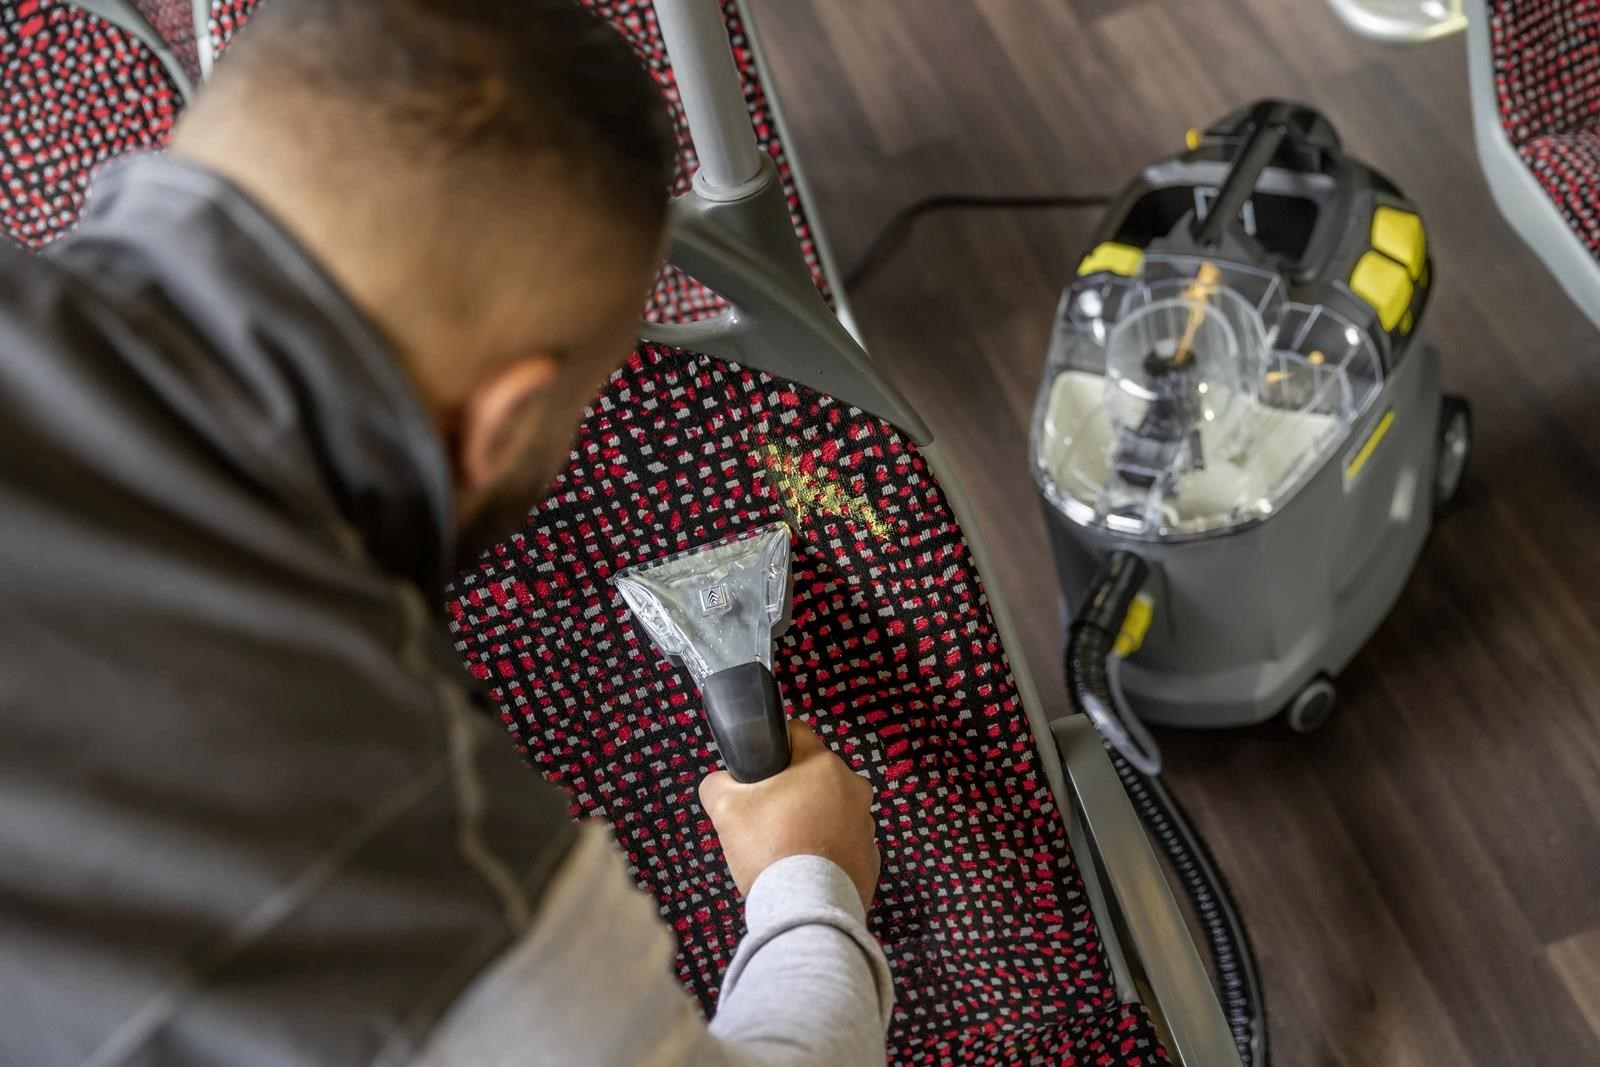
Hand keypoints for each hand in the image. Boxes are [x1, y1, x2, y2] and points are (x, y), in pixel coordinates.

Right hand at [699, 719, 879, 910]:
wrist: (805, 910)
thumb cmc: (770, 851)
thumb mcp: (725, 809)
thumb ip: (718, 783)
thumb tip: (720, 782)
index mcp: (823, 765)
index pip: (795, 733)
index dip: (772, 746)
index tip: (759, 766)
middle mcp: (853, 788)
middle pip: (813, 775)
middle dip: (790, 790)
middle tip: (765, 816)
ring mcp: (867, 824)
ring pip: (830, 809)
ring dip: (811, 820)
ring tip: (784, 846)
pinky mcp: (871, 857)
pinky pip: (843, 842)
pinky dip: (825, 849)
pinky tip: (804, 866)